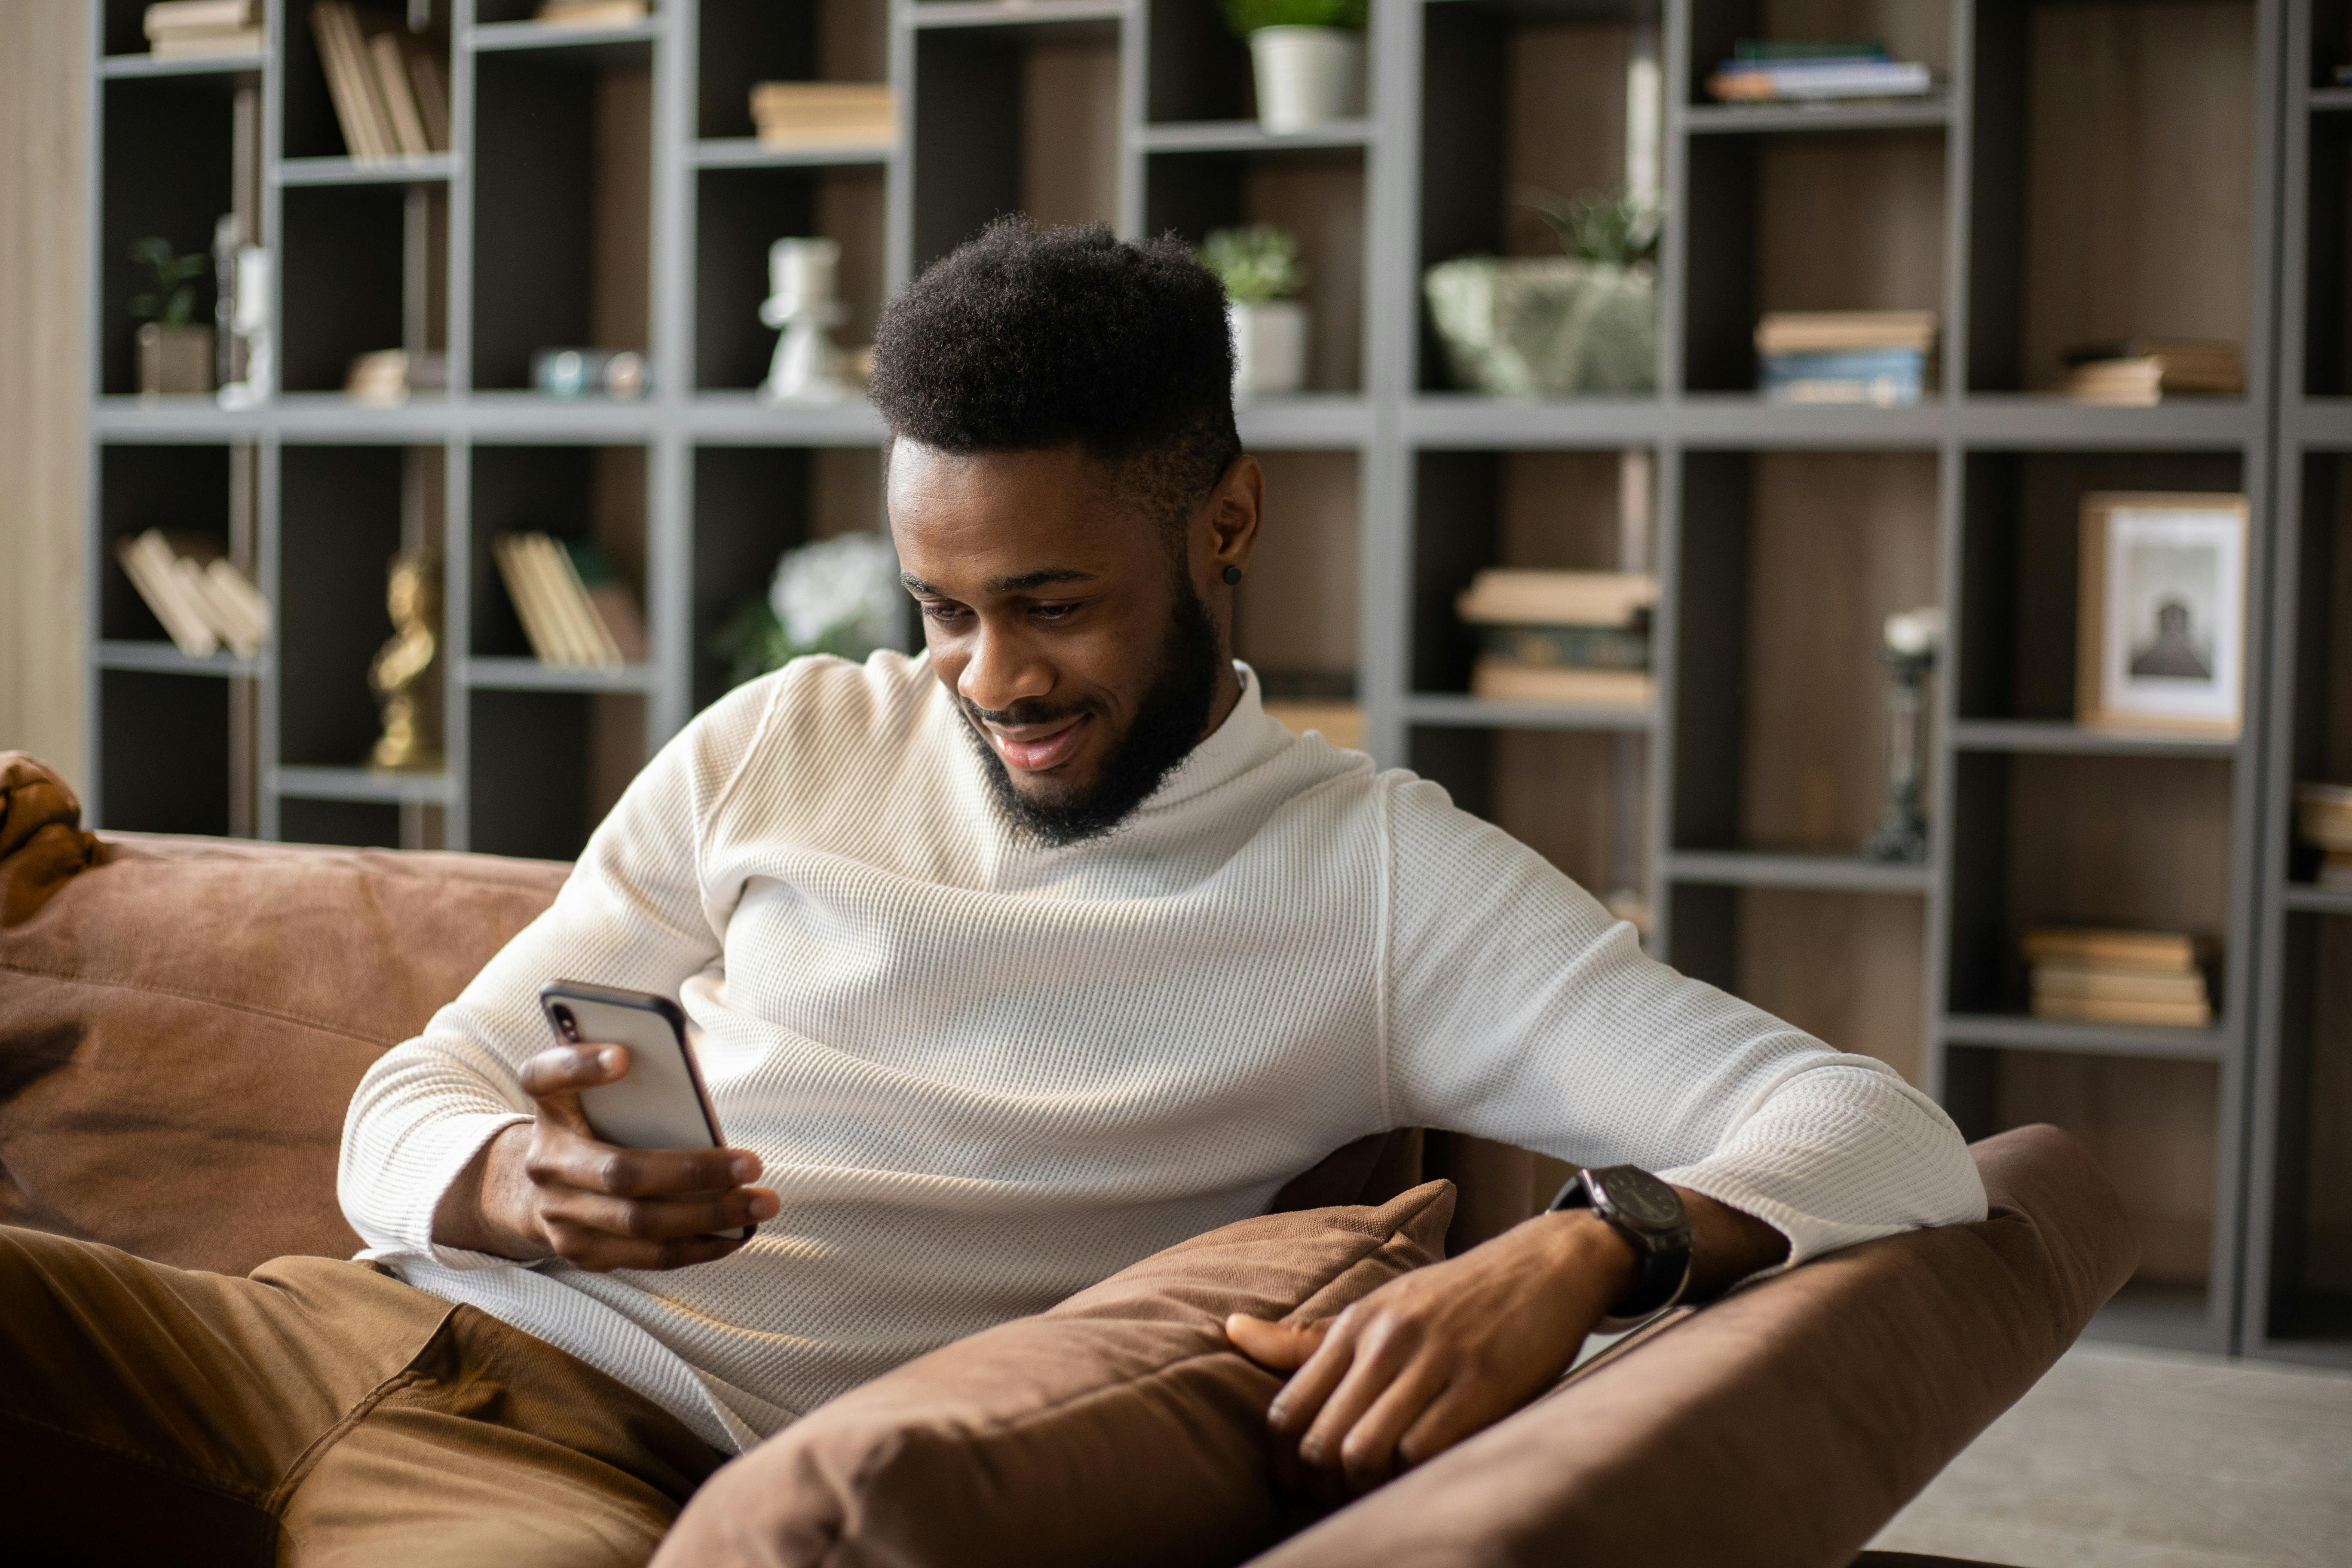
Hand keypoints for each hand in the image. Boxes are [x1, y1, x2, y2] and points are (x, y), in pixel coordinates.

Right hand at [431, 1043, 777, 1270]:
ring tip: (761, 1204)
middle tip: (753, 1164)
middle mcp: (545, 1163)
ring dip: (710, 1217)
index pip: (544, 1077)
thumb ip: (623, 1075)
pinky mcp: (582, 1251)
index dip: (580, 1065)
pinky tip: (737, 1233)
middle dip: (693, 1172)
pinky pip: (647, 1256)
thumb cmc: (589, 1122)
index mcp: (548, 1107)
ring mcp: (560, 1215)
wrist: (536, 1188)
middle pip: (621, 1172)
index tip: (623, 1055)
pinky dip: (698, 1246)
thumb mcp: (591, 1088)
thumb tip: (681, 1082)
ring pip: (640, 1224)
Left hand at [1225, 1210, 1634, 1502]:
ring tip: (1375, 1497)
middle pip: (1321, 1440)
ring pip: (1365, 1452)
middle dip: (1321, 1490)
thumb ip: (1308, 1336)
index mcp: (1355, 1323)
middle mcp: (1385, 1339)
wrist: (1544, 1265)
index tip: (1294, 1491)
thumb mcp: (1379, 1307)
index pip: (1288, 1409)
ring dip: (1363, 1491)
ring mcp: (1433, 1360)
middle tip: (1337, 1505)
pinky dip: (1413, 1478)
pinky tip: (1419, 1479)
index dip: (1282, 1466)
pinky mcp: (1482, 1384)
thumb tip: (1229, 1330)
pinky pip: (1424, 1450)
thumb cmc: (1456, 1298)